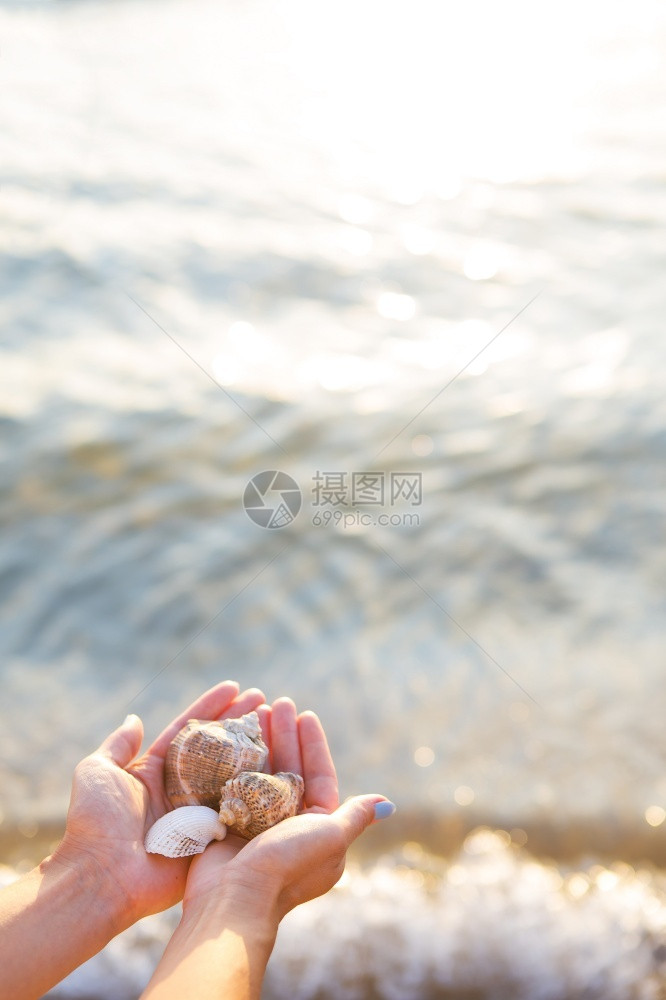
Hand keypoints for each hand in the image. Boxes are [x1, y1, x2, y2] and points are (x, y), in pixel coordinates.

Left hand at [55, 680, 264, 926]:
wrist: (102, 878)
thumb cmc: (97, 823)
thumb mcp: (97, 772)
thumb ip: (118, 745)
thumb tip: (133, 718)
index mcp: (155, 771)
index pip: (189, 730)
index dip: (212, 707)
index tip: (235, 686)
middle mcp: (181, 790)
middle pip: (217, 749)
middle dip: (240, 723)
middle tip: (266, 702)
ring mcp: (198, 815)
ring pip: (233, 775)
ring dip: (256, 751)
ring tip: (280, 726)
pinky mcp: (211, 840)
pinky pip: (240, 811)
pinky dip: (258, 791)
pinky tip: (281, 768)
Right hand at [184, 699, 392, 918]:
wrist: (235, 901)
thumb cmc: (287, 866)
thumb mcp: (329, 838)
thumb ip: (354, 817)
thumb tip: (388, 804)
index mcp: (318, 827)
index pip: (319, 775)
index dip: (313, 744)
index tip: (305, 714)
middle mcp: (289, 824)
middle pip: (289, 768)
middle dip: (284, 735)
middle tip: (276, 703)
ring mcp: (258, 824)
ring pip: (262, 772)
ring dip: (260, 742)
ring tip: (254, 711)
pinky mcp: (230, 823)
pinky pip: (235, 784)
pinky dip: (235, 760)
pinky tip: (232, 736)